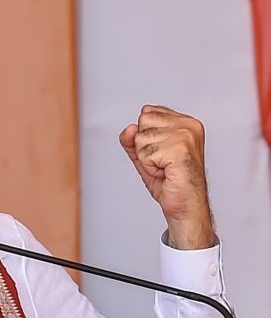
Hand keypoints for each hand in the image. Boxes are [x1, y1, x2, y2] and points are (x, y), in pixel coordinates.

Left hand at [119, 105, 215, 249]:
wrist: (186, 205)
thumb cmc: (170, 181)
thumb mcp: (144, 155)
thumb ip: (132, 139)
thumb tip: (129, 129)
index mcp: (185, 122)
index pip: (147, 112)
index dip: (145, 136)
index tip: (161, 153)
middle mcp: (188, 125)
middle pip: (142, 121)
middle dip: (144, 146)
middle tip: (162, 162)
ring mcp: (186, 136)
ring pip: (141, 138)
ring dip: (147, 159)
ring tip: (164, 168)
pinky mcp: (180, 149)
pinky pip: (145, 153)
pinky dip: (149, 167)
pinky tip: (165, 172)